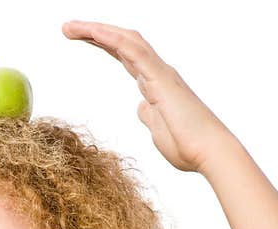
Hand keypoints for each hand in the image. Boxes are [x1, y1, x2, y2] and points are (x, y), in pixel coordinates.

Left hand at [62, 20, 234, 172]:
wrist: (209, 153)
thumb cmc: (187, 147)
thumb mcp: (158, 130)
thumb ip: (150, 116)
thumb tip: (142, 107)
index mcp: (155, 85)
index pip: (125, 57)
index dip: (103, 45)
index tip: (80, 38)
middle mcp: (157, 73)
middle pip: (122, 43)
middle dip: (95, 33)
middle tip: (68, 28)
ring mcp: (160, 73)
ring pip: (126, 41)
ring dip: (97, 31)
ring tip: (70, 27)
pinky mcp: (161, 79)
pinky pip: (134, 51)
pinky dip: (113, 39)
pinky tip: (94, 32)